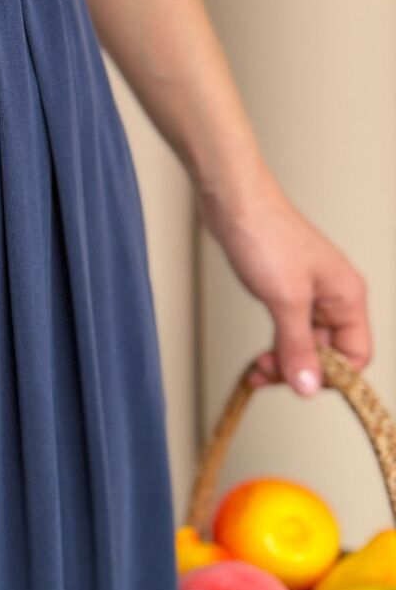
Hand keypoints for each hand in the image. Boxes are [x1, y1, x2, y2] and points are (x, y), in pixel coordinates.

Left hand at [196, 172, 371, 395]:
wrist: (234, 202)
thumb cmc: (266, 236)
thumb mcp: (285, 299)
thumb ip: (297, 346)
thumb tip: (308, 387)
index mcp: (347, 296)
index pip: (356, 355)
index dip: (330, 375)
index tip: (298, 382)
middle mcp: (334, 297)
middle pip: (330, 353)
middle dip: (300, 369)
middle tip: (267, 376)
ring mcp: (309, 294)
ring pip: (306, 343)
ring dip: (284, 361)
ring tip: (257, 370)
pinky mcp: (286, 290)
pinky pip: (288, 329)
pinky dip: (275, 345)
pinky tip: (258, 356)